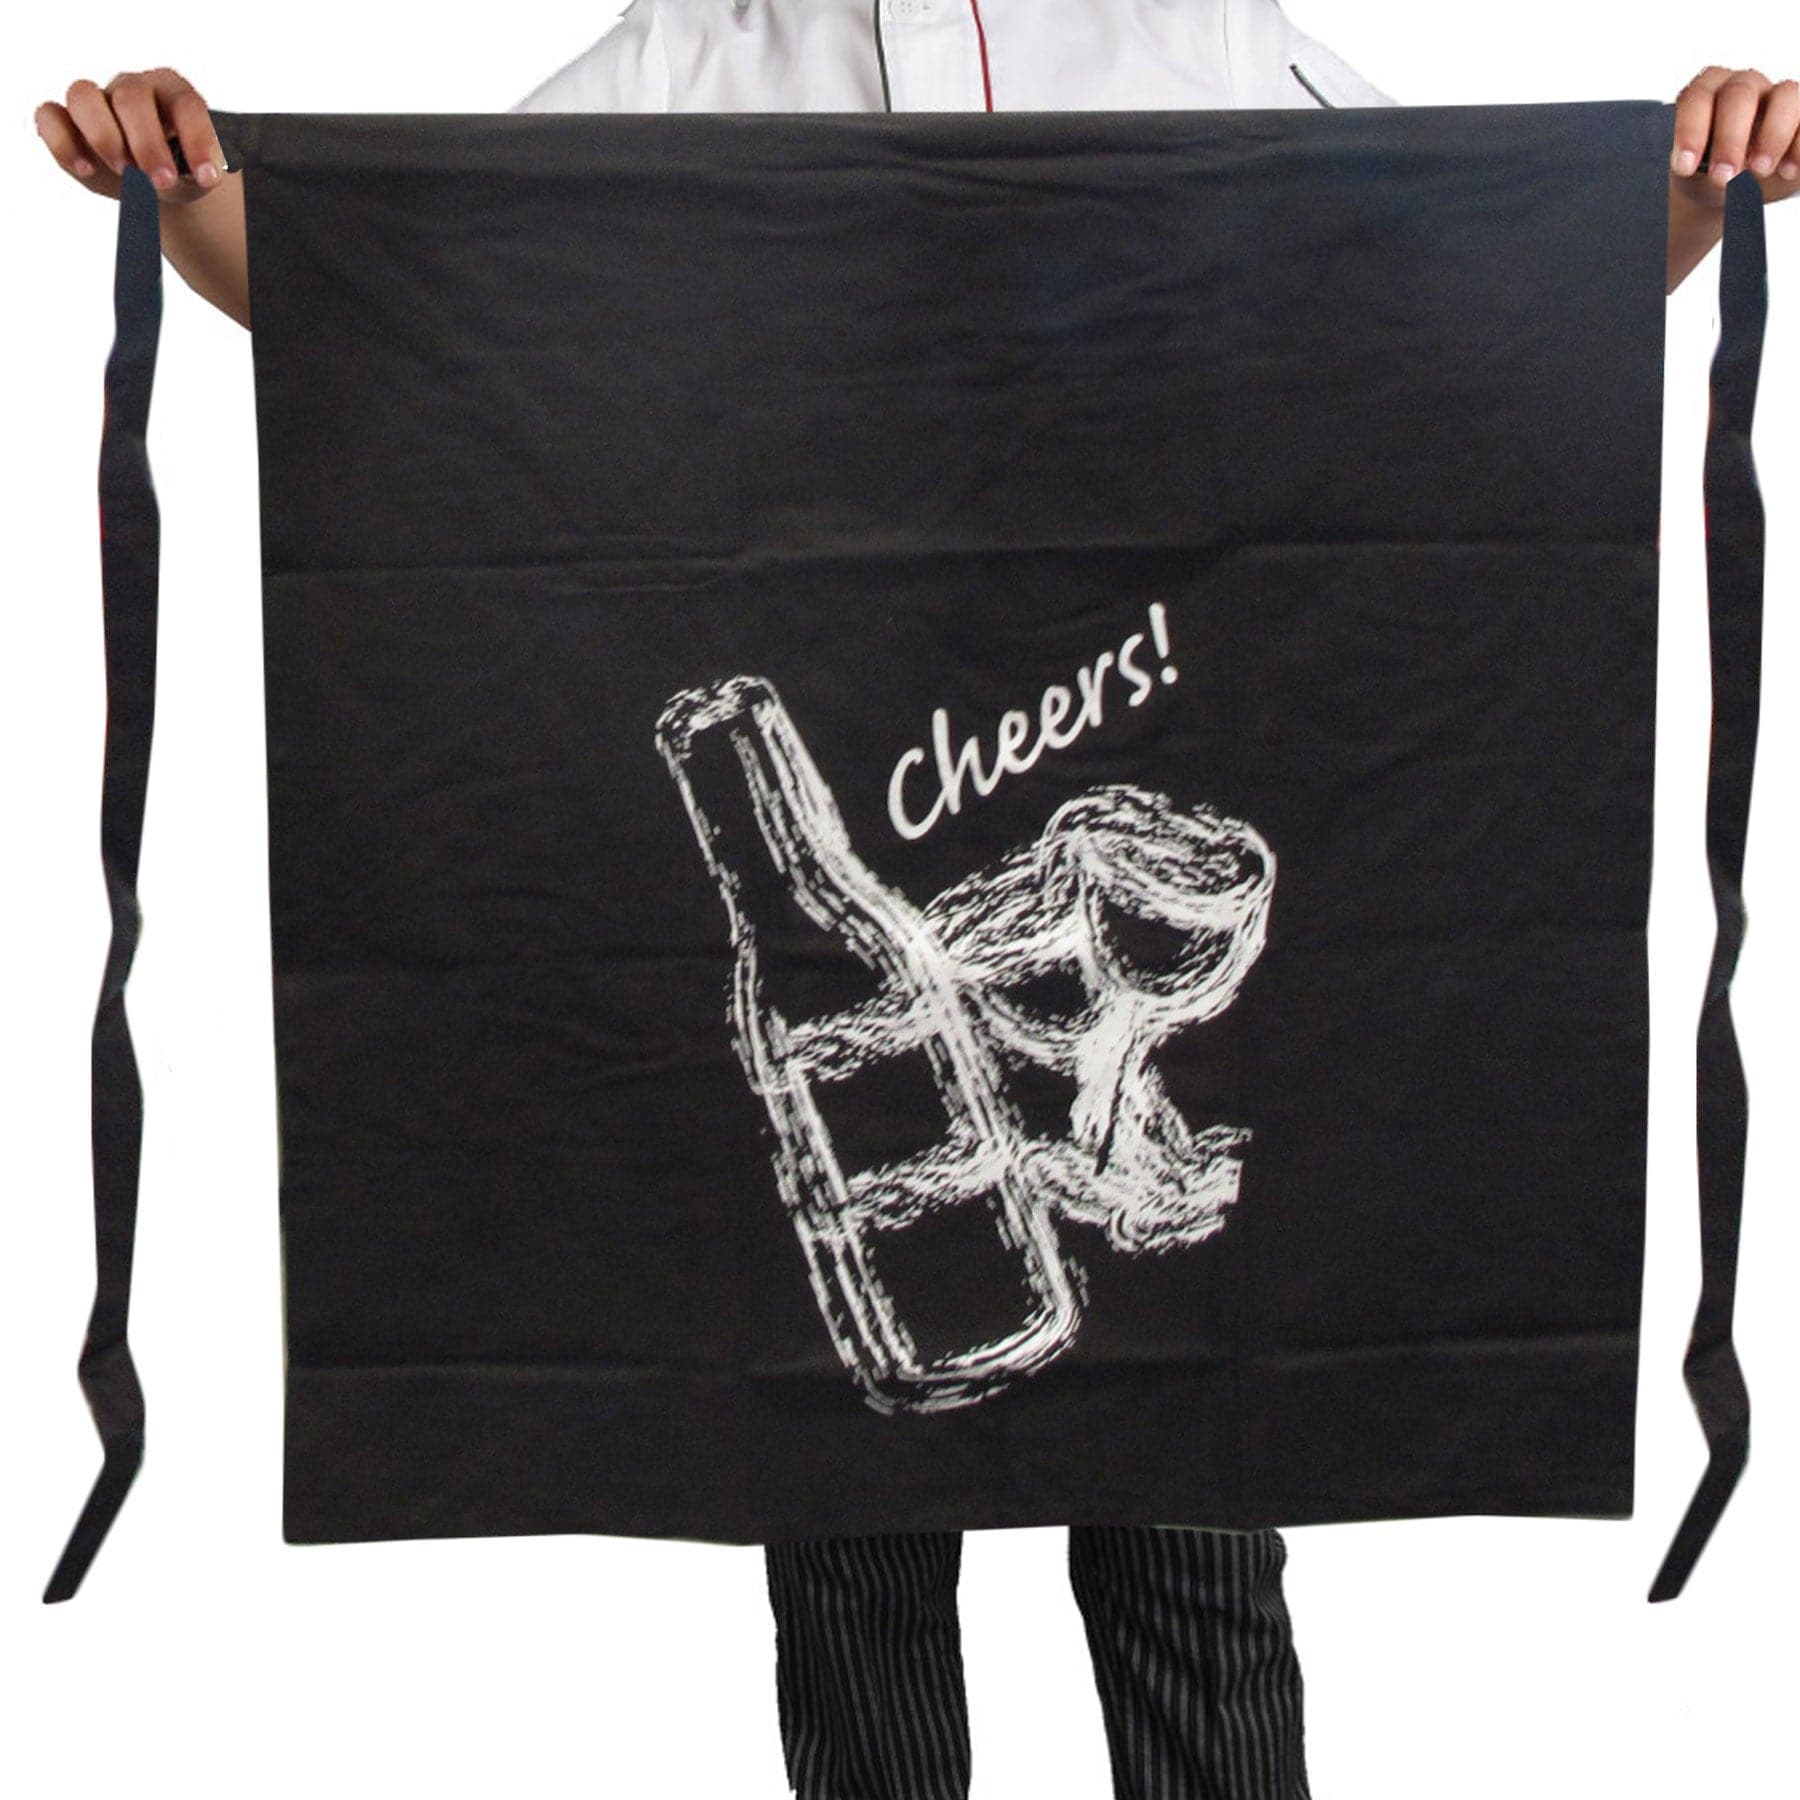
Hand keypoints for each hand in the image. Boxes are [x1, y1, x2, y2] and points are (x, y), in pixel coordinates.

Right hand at [34, 68, 226, 203]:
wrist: (158, 184)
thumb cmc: (182, 171)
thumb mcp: (201, 174)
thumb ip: (202, 171)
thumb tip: (200, 176)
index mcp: (173, 92)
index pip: (185, 104)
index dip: (196, 139)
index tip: (206, 177)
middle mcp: (132, 89)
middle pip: (131, 98)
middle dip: (147, 143)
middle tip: (161, 182)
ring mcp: (96, 101)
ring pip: (83, 95)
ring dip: (103, 136)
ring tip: (124, 172)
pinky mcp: (67, 122)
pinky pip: (49, 116)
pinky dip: (62, 142)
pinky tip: (85, 168)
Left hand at [1670, 67, 1798, 209]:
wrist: (1733, 188)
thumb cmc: (1707, 172)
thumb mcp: (1692, 173)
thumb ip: (1693, 165)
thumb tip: (1703, 169)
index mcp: (1708, 92)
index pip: (1697, 96)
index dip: (1691, 129)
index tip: (1685, 168)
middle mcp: (1744, 86)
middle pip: (1740, 95)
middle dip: (1730, 139)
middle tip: (1722, 178)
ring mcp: (1779, 96)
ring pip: (1786, 95)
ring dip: (1773, 135)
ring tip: (1760, 171)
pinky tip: (1787, 172)